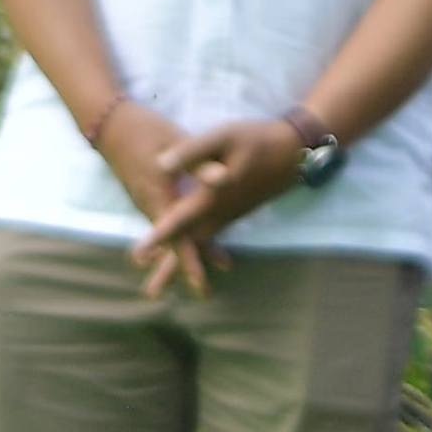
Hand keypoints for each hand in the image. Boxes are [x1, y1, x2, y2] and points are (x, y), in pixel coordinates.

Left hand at [133, 115, 305, 298]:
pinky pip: (209, 237)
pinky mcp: (232, 212)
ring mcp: (227, 215)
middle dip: (169, 269)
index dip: (158, 236)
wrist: (293, 152)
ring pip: (200, 244)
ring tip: (161, 283)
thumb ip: (191, 152)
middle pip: (190, 246)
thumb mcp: (222, 137)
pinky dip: (195, 250)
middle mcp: (220, 213)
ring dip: (181, 264)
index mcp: (212, 196)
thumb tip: (160, 165)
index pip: (180, 219)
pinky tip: (187, 252)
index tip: (138, 255)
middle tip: (150, 294)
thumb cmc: (257, 140)